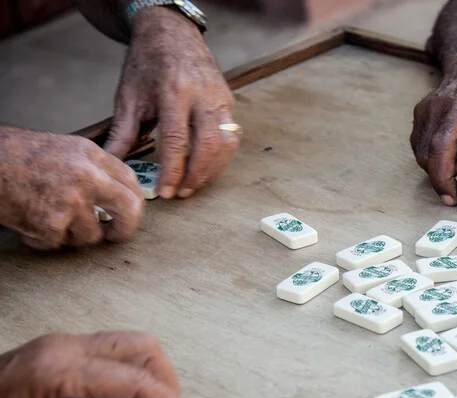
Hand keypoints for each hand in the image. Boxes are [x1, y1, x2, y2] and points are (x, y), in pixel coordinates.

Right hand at [0, 127, 142, 249]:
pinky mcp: (51, 222)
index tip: (128, 213)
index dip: (133, 201)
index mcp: (90, 155)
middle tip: (115, 235)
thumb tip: (116, 195)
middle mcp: (86, 176)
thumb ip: (90, 169)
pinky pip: (59, 244)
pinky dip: (43, 241)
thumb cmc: (13, 156)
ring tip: (48, 222)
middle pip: (129, 209)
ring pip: (91, 234)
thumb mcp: (61, 150)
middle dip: (125, 228)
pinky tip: (29, 227)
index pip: (130, 181)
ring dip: (71, 236)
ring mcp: (71, 200)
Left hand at [0, 332, 188, 397]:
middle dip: (163, 388)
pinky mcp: (56, 351)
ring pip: (128, 348)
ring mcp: (59, 345)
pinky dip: (121, 382)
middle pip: (142, 350)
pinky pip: (107, 355)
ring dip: (142, 385)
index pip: (137, 380)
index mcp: (58, 371)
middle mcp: (63, 347)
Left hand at [104, 7, 237, 199]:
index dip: (172, 170)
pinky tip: (206, 166)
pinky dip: (221, 156)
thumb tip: (112, 162)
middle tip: (183, 193)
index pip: (176, 140)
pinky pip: (231, 135)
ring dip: (212, 169)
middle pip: (208, 145)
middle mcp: (202, 94)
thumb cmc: (148, 63)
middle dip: (196, 175)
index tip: (166, 191)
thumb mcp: (129, 95)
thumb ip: (123, 131)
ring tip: (195, 184)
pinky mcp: (229, 101)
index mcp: (173, 90)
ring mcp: (220, 97)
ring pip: (226, 143)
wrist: (171, 34)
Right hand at [411, 60, 456, 207]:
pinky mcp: (421, 112)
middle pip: (440, 150)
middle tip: (451, 200)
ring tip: (451, 181)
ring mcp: (434, 109)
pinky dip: (428, 161)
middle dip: (443, 181)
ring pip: (425, 151)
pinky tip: (444, 163)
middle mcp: (456, 108)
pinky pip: (418, 145)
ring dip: (435, 173)